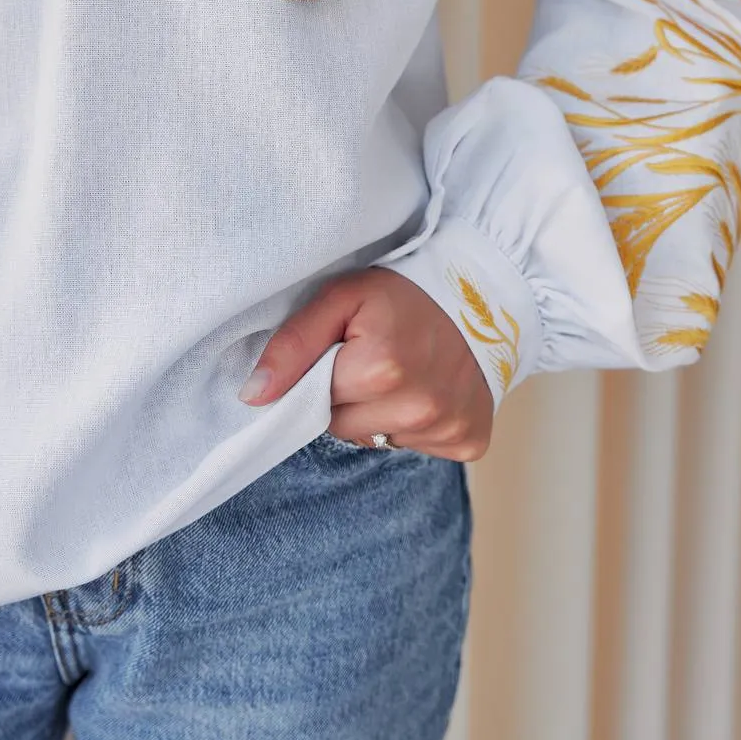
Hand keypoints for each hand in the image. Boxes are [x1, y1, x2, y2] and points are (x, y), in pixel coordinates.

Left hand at [238, 267, 493, 460]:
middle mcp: (417, 409)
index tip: (346, 351)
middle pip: (344, 428)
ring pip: (379, 440)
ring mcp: (446, 429)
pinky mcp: (468, 442)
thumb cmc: (408, 292)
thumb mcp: (343, 297)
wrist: (486, 291)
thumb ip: (292, 344)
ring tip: (404, 371)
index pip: (314, 403)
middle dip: (349, 397)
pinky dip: (416, 424)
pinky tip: (428, 388)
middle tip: (374, 358)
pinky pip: (417, 448)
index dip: (324, 375)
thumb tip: (254, 396)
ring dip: (381, 412)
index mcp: (380, 370)